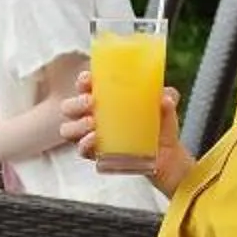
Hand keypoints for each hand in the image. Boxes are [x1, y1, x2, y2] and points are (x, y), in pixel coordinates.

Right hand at [53, 73, 179, 168]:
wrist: (167, 155)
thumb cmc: (160, 124)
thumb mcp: (166, 107)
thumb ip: (168, 97)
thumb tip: (165, 97)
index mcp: (105, 98)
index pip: (84, 85)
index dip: (82, 81)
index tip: (89, 81)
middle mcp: (92, 115)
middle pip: (69, 107)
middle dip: (76, 103)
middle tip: (92, 103)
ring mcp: (91, 136)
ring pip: (68, 129)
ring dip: (77, 125)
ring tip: (93, 123)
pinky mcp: (96, 154)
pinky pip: (81, 149)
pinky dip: (84, 144)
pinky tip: (94, 140)